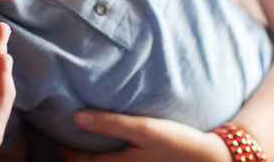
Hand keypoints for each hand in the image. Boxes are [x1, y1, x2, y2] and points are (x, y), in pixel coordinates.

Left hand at [59, 110, 231, 161]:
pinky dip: (105, 159)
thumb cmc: (178, 142)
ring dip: (89, 157)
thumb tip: (76, 116)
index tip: (60, 126)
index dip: (64, 145)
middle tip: (67, 132)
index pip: (77, 160)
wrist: (213, 159)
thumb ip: (110, 122)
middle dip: (74, 153)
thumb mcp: (145, 128)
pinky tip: (110, 145)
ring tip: (85, 137)